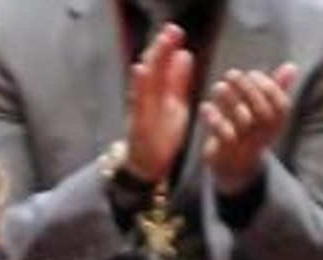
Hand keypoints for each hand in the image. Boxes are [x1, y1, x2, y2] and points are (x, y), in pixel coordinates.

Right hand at [125, 23, 194, 183]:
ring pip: (144, 80)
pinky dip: (138, 85)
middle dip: (161, 49)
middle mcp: (146, 97)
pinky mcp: (138, 122)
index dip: (168, 48)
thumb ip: (178, 81)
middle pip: (153, 68)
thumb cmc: (160, 135)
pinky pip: (138, 102)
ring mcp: (140, 108)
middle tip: (172, 30)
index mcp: (158, 92)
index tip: (176, 31)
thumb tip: (185, 54)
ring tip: (161, 43)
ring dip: (151, 61)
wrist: (146, 165)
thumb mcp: (175, 104)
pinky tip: (141, 70)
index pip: (162, 65)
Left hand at [200, 64, 295, 195]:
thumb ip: (277, 90)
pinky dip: (214, 118)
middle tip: (232, 73)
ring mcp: (245, 146)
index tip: (253, 73)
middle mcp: (263, 136)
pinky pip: (222, 135)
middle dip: (247, 89)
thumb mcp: (265, 112)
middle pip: (261, 112)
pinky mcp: (226, 153)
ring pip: (242, 122)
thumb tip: (291, 67)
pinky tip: (205, 106)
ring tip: (219, 86)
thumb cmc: (250, 132)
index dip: (270, 88)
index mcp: (276, 126)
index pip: (282, 106)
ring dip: (230, 100)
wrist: (234, 169)